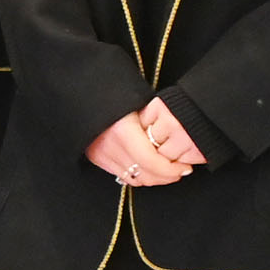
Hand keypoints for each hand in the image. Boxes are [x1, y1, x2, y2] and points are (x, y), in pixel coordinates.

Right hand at [82, 99, 206, 188]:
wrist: (85, 90)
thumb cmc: (115, 90)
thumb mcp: (140, 103)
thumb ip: (154, 127)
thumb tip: (176, 146)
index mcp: (122, 131)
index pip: (152, 163)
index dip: (172, 170)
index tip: (185, 167)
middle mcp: (109, 146)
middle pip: (144, 175)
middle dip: (166, 177)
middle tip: (180, 171)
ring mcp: (101, 154)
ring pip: (135, 179)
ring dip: (153, 178)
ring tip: (166, 170)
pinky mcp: (96, 158)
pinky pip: (122, 175)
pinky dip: (138, 174)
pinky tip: (148, 167)